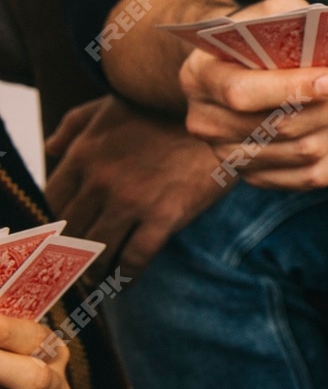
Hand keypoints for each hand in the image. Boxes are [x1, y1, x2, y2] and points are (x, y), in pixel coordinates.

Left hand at [44, 95, 230, 275]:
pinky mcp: (166, 215)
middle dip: (69, 254)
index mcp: (83, 155)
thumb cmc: (160, 107)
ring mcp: (133, 200)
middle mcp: (101, 181)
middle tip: (73, 267)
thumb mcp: (108, 107)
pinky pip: (136, 258)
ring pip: (99, 251)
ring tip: (97, 278)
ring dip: (95, 270)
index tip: (58, 237)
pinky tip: (127, 282)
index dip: (51, 225)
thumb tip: (50, 149)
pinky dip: (127, 276)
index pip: (50, 203)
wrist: (215, 111)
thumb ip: (73, 126)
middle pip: (71, 233)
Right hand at [178, 0, 327, 189]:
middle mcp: (209, 123)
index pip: (242, 93)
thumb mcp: (260, 16)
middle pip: (283, 127)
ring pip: (304, 154)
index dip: (291, 89)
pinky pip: (312, 177)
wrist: (232, 68)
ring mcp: (231, 156)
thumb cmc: (253, 37)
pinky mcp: (258, 177)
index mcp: (200, 78)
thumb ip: (288, 19)